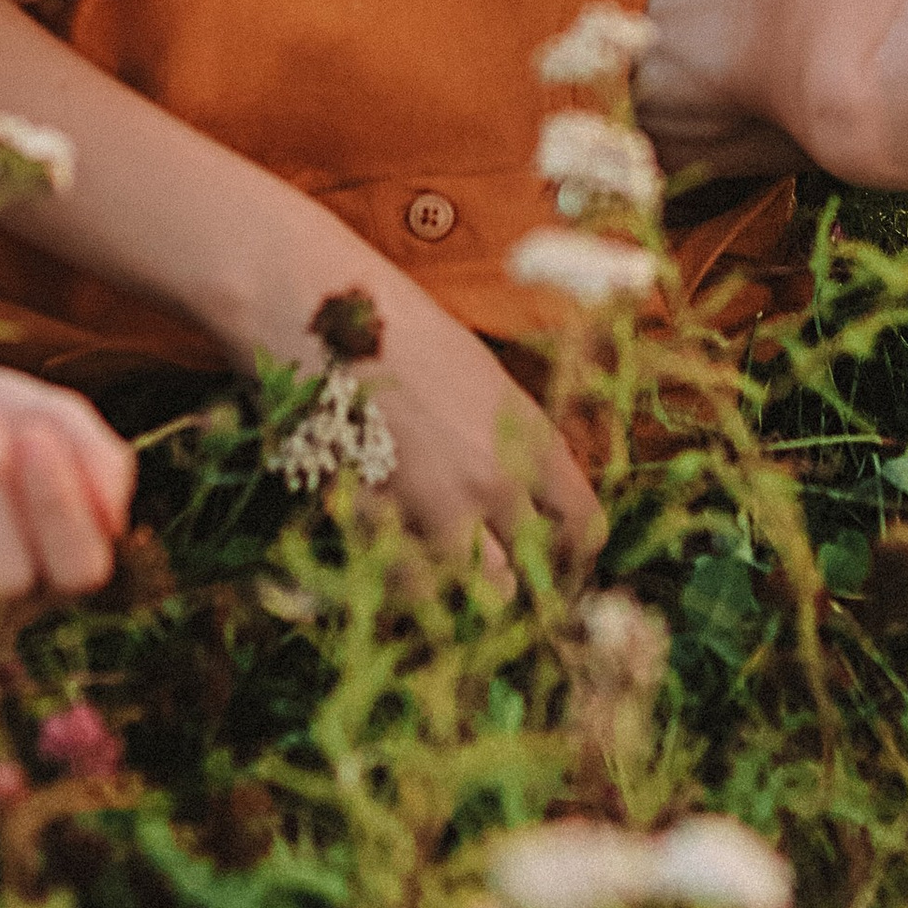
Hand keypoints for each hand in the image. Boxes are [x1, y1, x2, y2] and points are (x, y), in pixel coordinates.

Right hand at [367, 284, 605, 580]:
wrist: (322, 315)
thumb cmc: (403, 330)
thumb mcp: (484, 378)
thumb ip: (514, 440)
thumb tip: (532, 490)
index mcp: (530, 437)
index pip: (584, 526)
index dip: (575, 549)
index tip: (561, 556)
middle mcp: (495, 482)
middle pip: (534, 570)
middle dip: (520, 572)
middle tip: (500, 562)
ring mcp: (435, 510)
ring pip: (480, 592)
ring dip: (470, 584)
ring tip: (452, 563)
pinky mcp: (379, 525)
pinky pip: (415, 590)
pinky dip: (414, 585)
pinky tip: (404, 558)